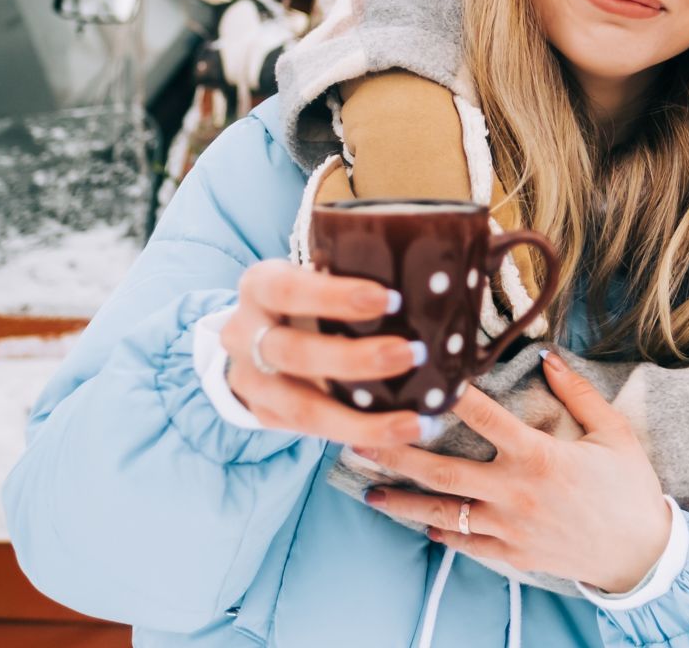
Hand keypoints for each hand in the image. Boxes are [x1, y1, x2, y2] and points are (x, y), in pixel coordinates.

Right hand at [221, 258, 431, 446]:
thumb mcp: (318, 271)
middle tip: (414, 354)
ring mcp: (251, 381)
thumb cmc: (308, 295)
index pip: (289, 290)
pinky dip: (361, 434)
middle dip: (356, 359)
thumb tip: (443, 254)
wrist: (258, 336)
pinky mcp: (266, 416)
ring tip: (415, 421)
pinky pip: (313, 432)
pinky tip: (403, 432)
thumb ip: (360, 266)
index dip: (336, 297)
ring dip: (362, 419)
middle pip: (294, 353)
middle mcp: (245, 335)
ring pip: (302, 408)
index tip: (392, 299)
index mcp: (259, 287)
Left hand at [357, 351, 672, 594]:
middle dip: (396, 454)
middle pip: (441, 469)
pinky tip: (418, 522)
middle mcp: (513, 492)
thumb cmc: (630, 490)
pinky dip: (440, 532)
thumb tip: (549, 356)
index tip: (418, 377)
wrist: (640, 555)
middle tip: (358, 439)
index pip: (483, 418)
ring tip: (368, 488)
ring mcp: (507, 527)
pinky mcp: (510, 554)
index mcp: (538, 456)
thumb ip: (579, 393)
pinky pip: (465, 543)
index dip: (449, 395)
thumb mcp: (614, 433)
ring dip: (401, 499)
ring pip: (442, 511)